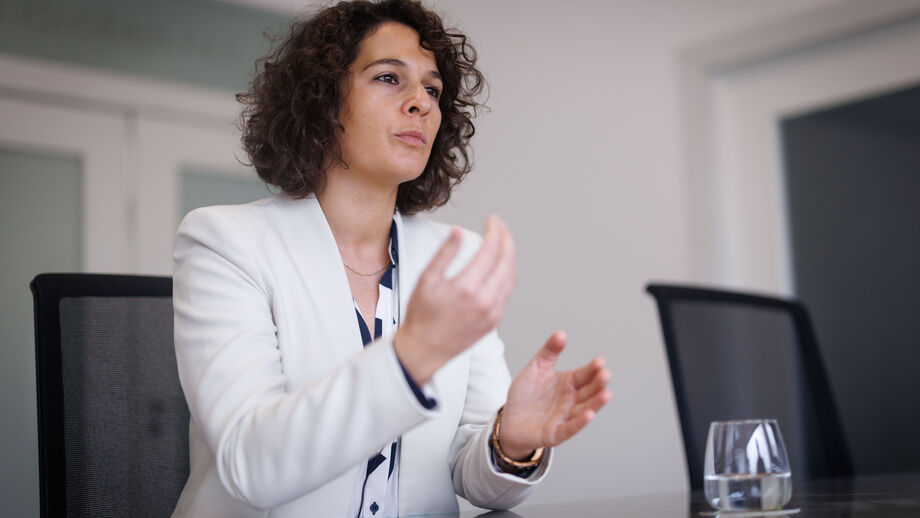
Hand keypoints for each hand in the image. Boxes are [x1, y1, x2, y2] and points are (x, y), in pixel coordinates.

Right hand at [395, 216, 515, 384]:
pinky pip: (507, 292)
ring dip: (510, 256)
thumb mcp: (426, 279)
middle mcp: (485, 301)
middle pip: (507, 262)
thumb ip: (445, 253)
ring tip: (503, 242)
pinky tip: (499, 266)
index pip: (491, 250)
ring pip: (511, 277)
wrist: (424, 350)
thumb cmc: (421, 315)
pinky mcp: (494, 322)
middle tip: (501, 227)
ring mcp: (493, 313)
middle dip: (507, 239)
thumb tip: (459, 231)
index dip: (495, 231)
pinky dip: (507, 274)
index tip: (493, 220)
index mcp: (467, 288)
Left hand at [498, 331, 611, 458]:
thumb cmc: (525, 395)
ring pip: (584, 409)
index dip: (592, 369)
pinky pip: (570, 427)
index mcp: (568, 384)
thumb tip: (561, 333)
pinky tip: (590, 414)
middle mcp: (570, 400)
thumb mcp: (536, 368)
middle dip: (598, 384)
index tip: (600, 361)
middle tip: (605, 374)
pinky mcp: (555, 432)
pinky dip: (580, 422)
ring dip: (595, 403)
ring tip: (606, 394)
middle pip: (588, 391)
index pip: (584, 375)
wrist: (509, 419)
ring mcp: (564, 417)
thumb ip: (549, 352)